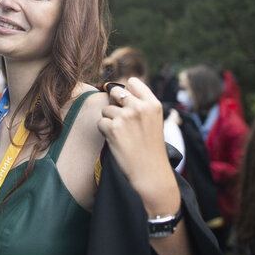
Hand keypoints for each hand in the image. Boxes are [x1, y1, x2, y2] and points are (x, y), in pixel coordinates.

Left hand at [97, 77, 178, 215]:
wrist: (149, 172)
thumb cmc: (150, 147)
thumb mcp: (154, 120)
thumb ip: (140, 104)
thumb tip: (117, 90)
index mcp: (152, 103)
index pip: (132, 82)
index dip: (126, 91)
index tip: (126, 103)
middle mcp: (140, 107)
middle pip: (115, 91)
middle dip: (114, 103)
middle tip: (121, 121)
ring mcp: (126, 117)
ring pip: (106, 109)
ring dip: (109, 121)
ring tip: (122, 135)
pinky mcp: (113, 128)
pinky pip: (100, 123)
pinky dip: (104, 132)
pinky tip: (116, 141)